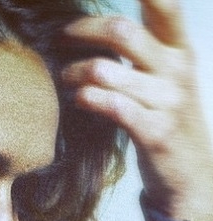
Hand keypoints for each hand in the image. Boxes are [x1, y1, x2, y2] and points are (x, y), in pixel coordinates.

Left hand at [62, 0, 212, 220]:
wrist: (189, 173)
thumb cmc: (166, 119)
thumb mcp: (166, 78)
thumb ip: (145, 48)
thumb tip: (100, 24)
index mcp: (180, 49)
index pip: (164, 3)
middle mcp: (176, 69)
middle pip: (121, 31)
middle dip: (82, 29)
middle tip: (60, 37)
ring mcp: (167, 101)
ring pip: (106, 72)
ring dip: (74, 72)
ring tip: (63, 77)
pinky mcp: (154, 131)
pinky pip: (112, 106)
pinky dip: (87, 99)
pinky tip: (76, 99)